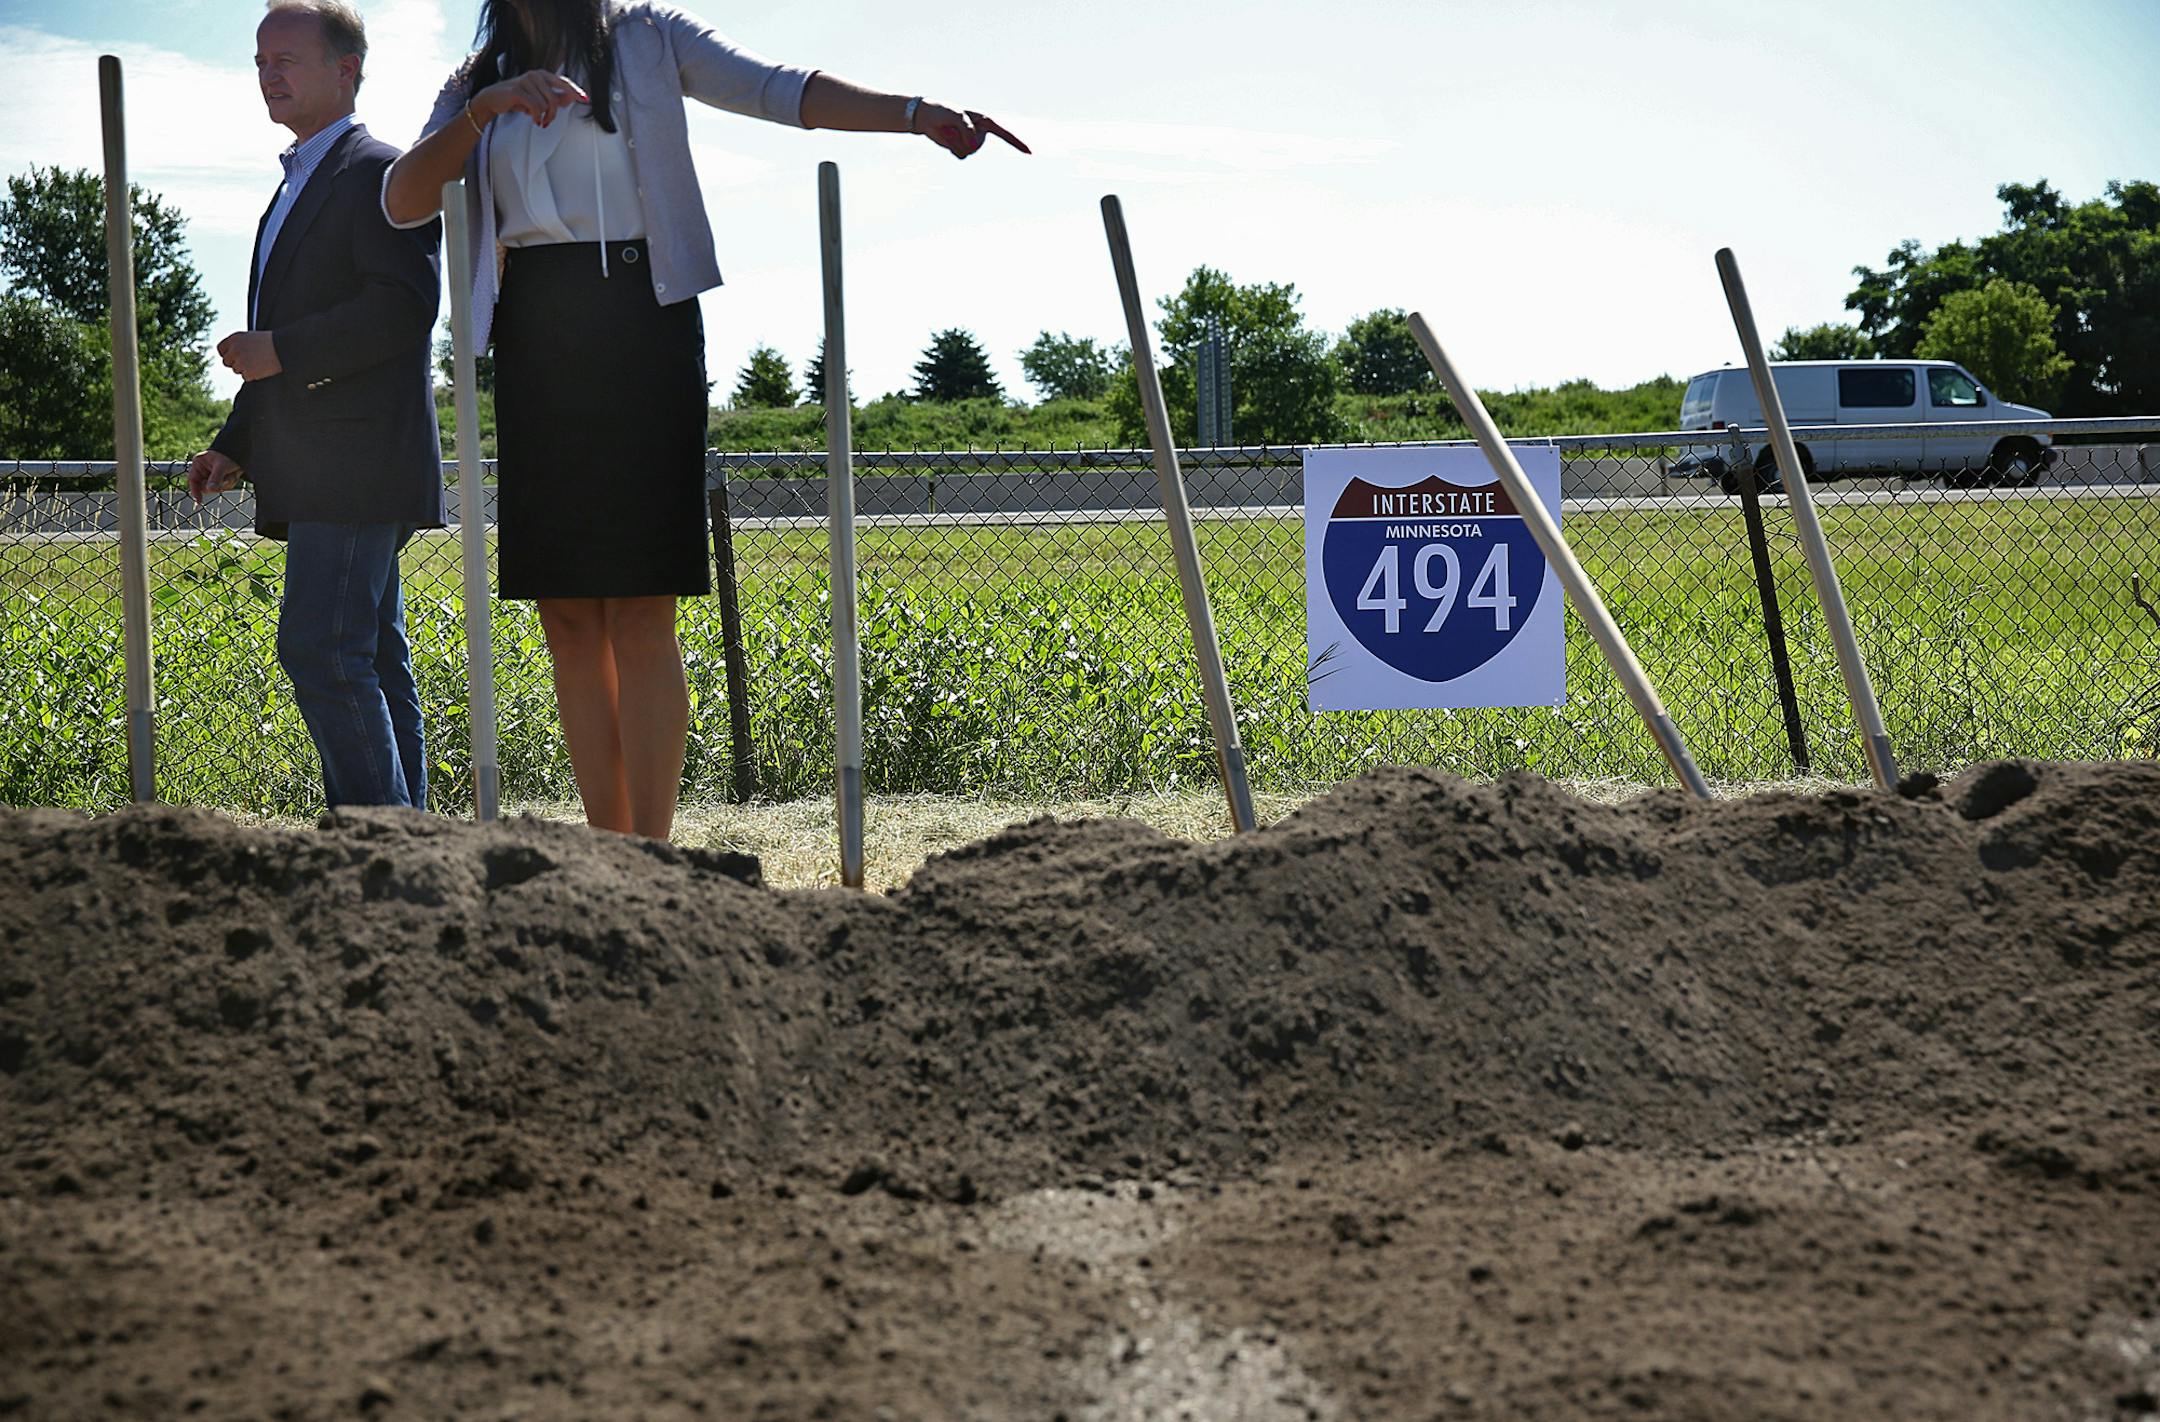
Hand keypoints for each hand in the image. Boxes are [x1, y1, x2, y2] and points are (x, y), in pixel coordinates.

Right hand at [187, 449, 243, 503]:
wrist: (243, 451)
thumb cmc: (229, 454)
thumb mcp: (222, 466)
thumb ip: (215, 478)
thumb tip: (210, 489)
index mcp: (199, 463)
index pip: (193, 480)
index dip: (195, 491)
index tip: (199, 501)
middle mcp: (204, 470)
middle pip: (205, 487)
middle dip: (218, 485)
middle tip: (226, 479)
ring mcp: (212, 475)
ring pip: (216, 488)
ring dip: (226, 483)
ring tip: (232, 473)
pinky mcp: (220, 478)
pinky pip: (224, 487)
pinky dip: (231, 482)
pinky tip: (235, 474)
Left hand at [216, 330, 281, 381]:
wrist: (283, 348)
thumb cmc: (270, 342)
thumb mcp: (251, 337)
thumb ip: (239, 344)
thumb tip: (231, 354)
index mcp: (234, 338)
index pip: (221, 349)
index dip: (227, 354)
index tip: (232, 357)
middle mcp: (234, 350)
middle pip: (227, 362)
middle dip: (235, 363)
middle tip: (248, 362)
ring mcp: (240, 362)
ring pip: (236, 370)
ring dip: (245, 369)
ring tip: (258, 363)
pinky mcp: (248, 372)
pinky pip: (245, 377)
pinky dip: (253, 375)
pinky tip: (262, 368)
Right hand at [475, 69, 589, 129]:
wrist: (493, 99)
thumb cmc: (517, 98)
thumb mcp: (538, 99)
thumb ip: (556, 98)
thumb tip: (573, 98)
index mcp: (542, 75)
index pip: (563, 82)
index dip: (575, 91)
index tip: (585, 99)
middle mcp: (535, 75)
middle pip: (555, 99)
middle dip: (553, 114)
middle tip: (547, 122)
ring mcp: (526, 81)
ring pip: (545, 105)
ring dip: (543, 117)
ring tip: (537, 119)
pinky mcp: (518, 90)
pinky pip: (535, 107)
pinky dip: (536, 117)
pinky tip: (534, 120)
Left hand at [913, 102, 1029, 159]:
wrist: (928, 118)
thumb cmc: (944, 112)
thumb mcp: (956, 117)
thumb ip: (967, 130)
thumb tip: (973, 147)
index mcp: (984, 122)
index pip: (1004, 134)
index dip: (1017, 143)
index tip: (1029, 152)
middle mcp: (981, 133)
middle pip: (978, 145)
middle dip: (963, 137)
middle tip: (952, 126)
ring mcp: (971, 142)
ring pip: (969, 151)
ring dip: (956, 142)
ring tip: (949, 130)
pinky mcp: (962, 149)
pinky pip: (961, 155)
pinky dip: (952, 148)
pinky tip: (947, 138)